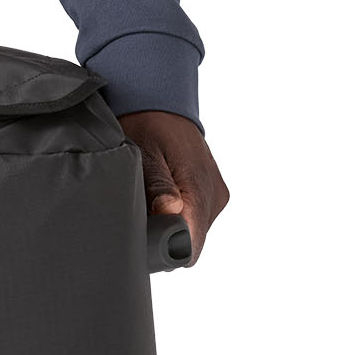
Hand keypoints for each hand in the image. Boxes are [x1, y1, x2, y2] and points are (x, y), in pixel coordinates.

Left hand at [118, 110, 228, 260]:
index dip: (166, 250)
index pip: (191, 244)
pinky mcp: (212, 193)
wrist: (160, 104)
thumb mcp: (144, 153)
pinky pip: (194, 216)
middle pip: (191, 240)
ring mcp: (216, 195)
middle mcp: (215, 196)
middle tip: (138, 217)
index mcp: (200, 188)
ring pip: (192, 229)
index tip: (144, 240)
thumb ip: (158, 185)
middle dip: (165, 236)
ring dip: (170, 224)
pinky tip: (159, 198)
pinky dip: (177, 214)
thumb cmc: (148, 126)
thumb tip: (171, 213)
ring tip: (148, 202)